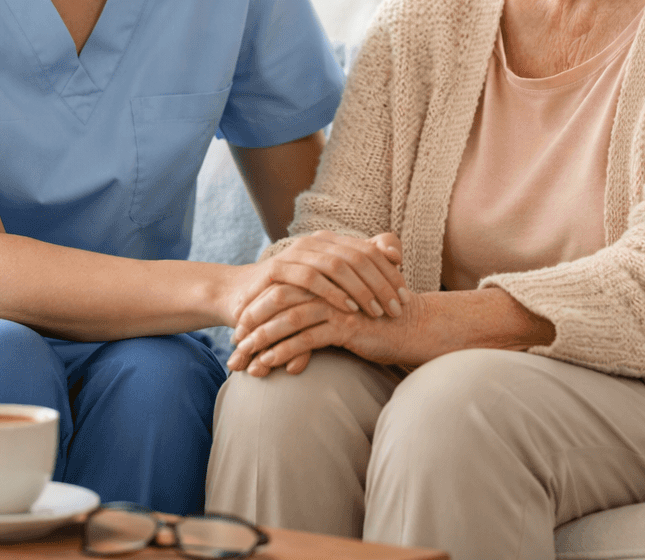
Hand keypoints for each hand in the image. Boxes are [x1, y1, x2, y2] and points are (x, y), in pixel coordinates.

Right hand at [225, 231, 405, 325]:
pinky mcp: (277, 270)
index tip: (406, 298)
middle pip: (359, 256)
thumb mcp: (330, 285)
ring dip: (361, 290)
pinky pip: (311, 278)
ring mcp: (295, 253)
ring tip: (377, 312)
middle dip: (382, 284)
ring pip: (338, 265)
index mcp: (331, 243)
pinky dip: (333, 293)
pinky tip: (348, 309)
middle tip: (397, 308)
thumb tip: (396, 256)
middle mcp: (315, 242)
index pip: (370, 250)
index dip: (391, 273)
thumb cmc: (293, 296)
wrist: (242, 299)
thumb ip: (360, 270)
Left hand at [226, 281, 425, 375]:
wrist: (412, 327)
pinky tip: (268, 365)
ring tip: (243, 363)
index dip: (255, 309)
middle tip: (232, 348)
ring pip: (286, 320)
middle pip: (275, 300)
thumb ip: (318, 310)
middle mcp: (325, 287)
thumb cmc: (376, 321)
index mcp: (321, 278)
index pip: (278, 288)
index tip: (238, 331)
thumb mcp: (343, 311)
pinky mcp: (345, 326)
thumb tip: (290, 326)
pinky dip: (283, 352)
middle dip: (250, 325)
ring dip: (261, 342)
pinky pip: (305, 339)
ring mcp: (335, 305)